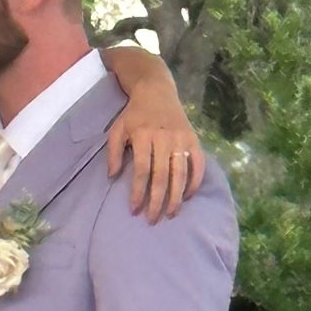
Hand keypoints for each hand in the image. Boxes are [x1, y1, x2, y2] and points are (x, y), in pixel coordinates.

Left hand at [106, 103, 203, 223]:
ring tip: (171, 214)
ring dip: (176, 197)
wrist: (157, 91)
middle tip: (152, 219)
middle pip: (162, 176)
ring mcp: (181, 139)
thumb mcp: (117, 129)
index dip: (138, 192)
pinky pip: (198, 163)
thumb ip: (113, 153)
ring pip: (180, 173)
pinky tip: (188, 196)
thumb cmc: (134, 115)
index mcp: (143, 136)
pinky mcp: (193, 139)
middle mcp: (164, 138)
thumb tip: (112, 177)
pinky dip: (195, 181)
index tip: (134, 210)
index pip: (142, 170)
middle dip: (157, 201)